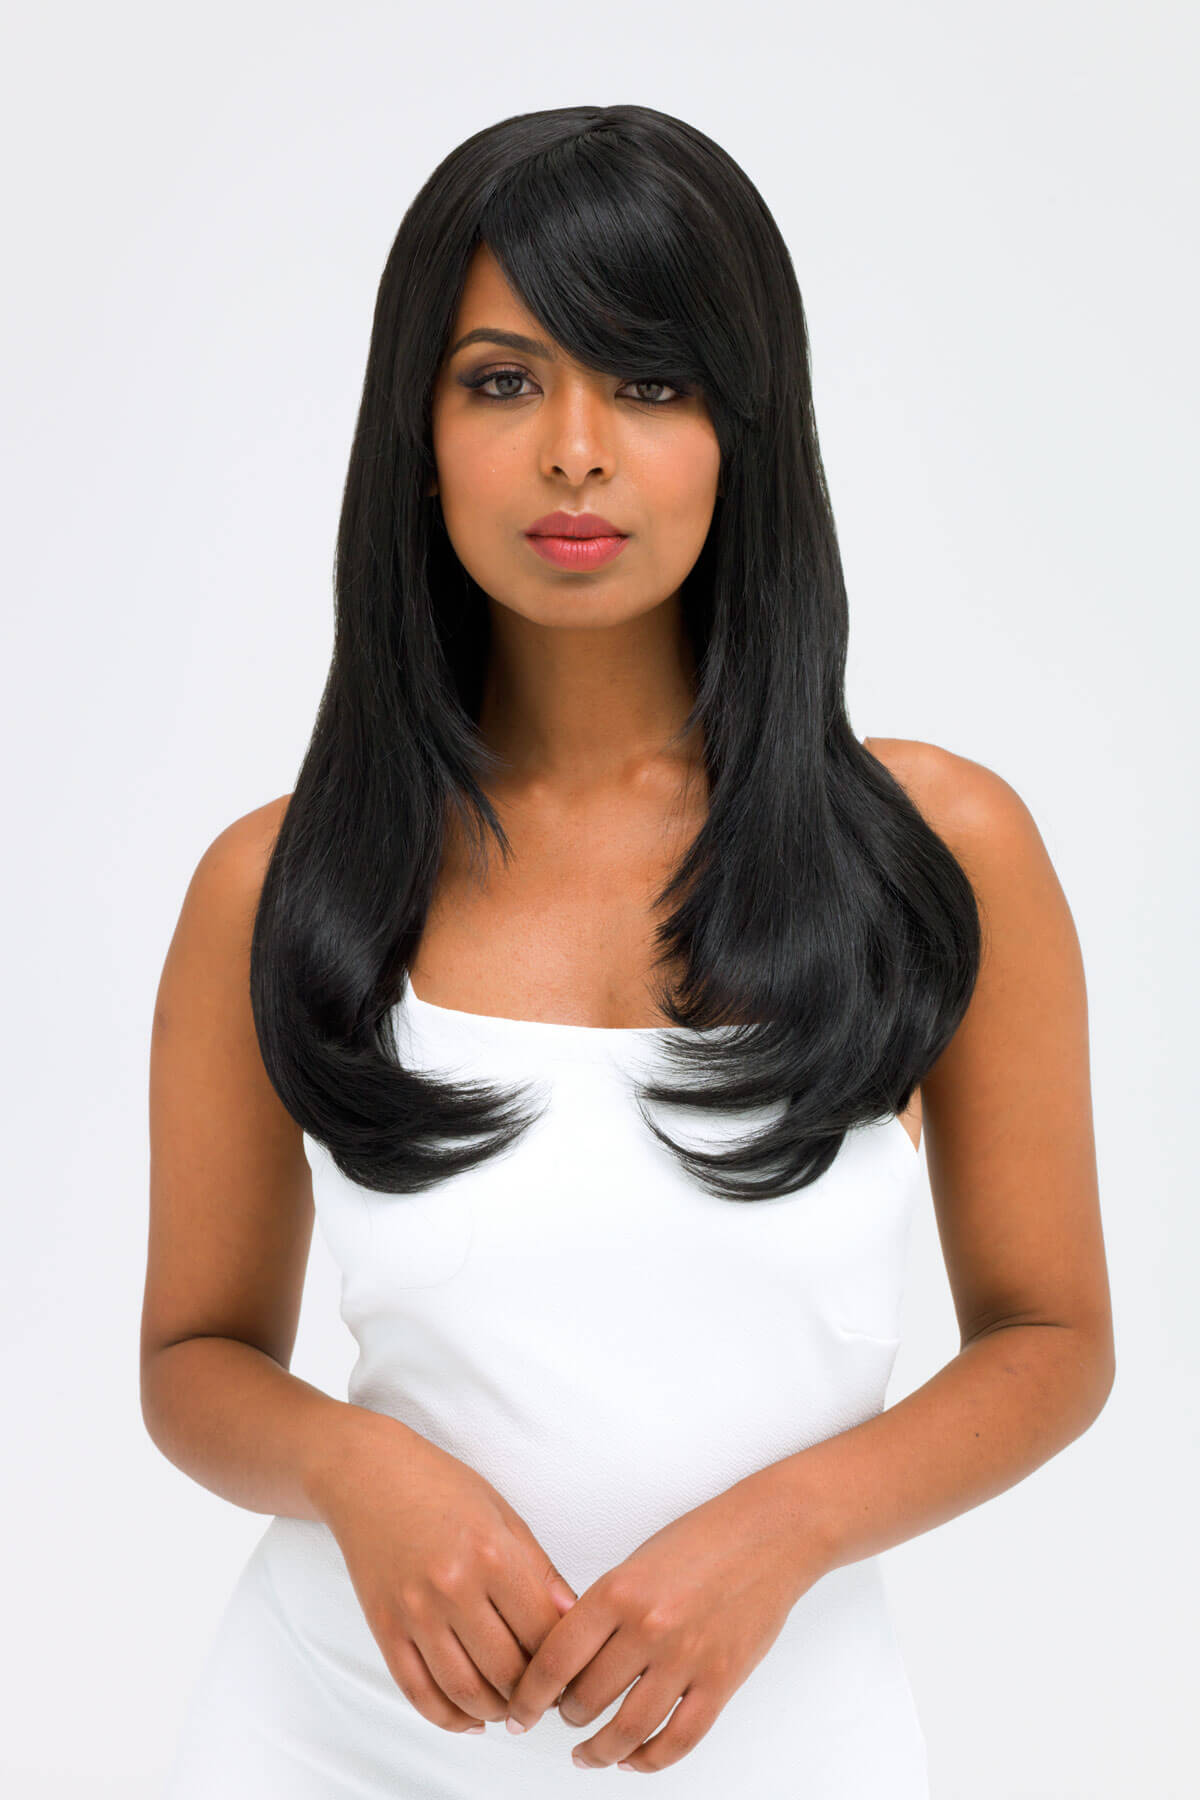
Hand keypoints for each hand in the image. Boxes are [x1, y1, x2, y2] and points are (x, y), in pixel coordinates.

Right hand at [312, 1411, 578, 1734]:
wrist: (368, 1475)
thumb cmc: (443, 1488)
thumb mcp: (503, 1515)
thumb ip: (540, 1571)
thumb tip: (573, 1619)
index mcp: (493, 1555)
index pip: (544, 1633)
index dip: (566, 1662)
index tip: (573, 1670)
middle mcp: (454, 1587)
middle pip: (508, 1670)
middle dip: (534, 1695)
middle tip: (546, 1697)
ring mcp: (415, 1612)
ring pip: (466, 1691)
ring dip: (496, 1711)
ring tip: (512, 1707)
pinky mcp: (385, 1629)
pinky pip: (419, 1693)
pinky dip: (449, 1718)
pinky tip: (471, 1717)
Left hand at [504, 1468, 827, 1772]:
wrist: (770, 1533)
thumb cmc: (702, 1539)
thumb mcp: (637, 1561)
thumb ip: (603, 1609)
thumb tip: (566, 1661)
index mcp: (618, 1591)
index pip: (554, 1660)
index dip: (528, 1696)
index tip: (518, 1712)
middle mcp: (648, 1627)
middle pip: (586, 1699)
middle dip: (565, 1717)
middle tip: (560, 1719)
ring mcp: (687, 1658)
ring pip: (627, 1730)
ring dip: (599, 1750)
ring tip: (587, 1753)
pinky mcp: (722, 1680)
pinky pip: (678, 1740)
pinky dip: (649, 1759)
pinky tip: (633, 1758)